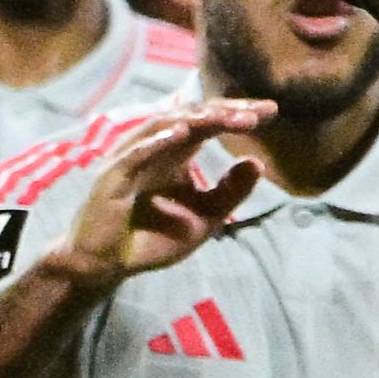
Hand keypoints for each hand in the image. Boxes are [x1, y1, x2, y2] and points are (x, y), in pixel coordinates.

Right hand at [44, 105, 272, 290]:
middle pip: (190, 118)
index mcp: (175, 153)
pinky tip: (180, 135)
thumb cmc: (152, 238)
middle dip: (223, 112)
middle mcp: (153, 148)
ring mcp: (130, 159)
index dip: (237, 114)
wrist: (107, 267)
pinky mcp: (111, 179)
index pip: (209, 123)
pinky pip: (133, 155)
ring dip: (194, 121)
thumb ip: (230, 192)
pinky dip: (155, 143)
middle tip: (257, 112)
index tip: (271, 111)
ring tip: (226, 117)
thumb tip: (257, 162)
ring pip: (163, 127)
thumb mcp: (204, 218)